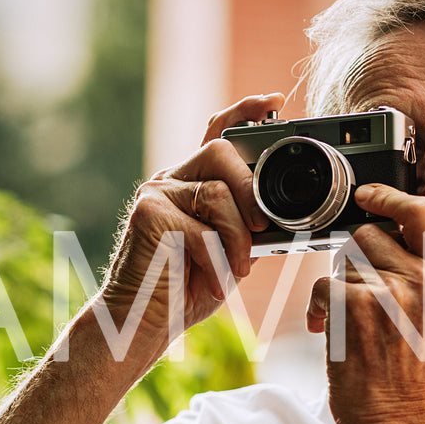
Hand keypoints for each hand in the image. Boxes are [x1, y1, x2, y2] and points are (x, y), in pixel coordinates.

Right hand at [96, 94, 282, 358]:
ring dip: (237, 236)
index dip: (245, 112)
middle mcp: (171, 179)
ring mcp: (155, 193)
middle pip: (221, 153)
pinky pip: (201, 225)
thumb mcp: (229, 249)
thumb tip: (280, 211)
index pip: (216, 133)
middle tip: (261, 228)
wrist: (144, 322)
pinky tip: (212, 279)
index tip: (275, 102)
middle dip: (250, 190)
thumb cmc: (188, 287)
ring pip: (217, 192)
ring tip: (233, 267)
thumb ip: (247, 222)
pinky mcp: (147, 214)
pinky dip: (217, 257)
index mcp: (192, 183)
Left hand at [306, 184, 424, 423]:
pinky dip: (317, 310)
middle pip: (368, 236)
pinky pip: (322, 286)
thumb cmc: (404, 370)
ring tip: (353, 325)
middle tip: (361, 303)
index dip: (388, 196)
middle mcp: (423, 279)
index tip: (366, 196)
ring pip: (342, 262)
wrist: (393, 417)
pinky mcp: (355, 303)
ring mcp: (390, 290)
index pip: (421, 212)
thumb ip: (415, 271)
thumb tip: (372, 233)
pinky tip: (330, 334)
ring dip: (337, 289)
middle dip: (354, 263)